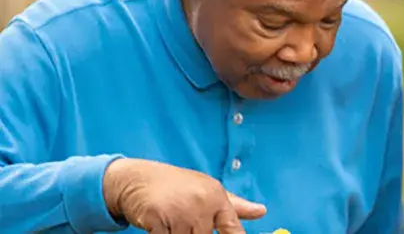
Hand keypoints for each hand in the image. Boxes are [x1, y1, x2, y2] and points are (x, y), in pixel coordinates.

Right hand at [102, 158, 266, 232]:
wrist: (138, 179)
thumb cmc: (177, 186)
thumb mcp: (208, 191)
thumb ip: (234, 206)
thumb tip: (262, 211)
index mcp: (217, 197)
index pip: (233, 228)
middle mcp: (202, 203)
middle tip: (183, 223)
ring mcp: (180, 211)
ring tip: (171, 223)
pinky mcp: (158, 219)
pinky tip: (159, 225)